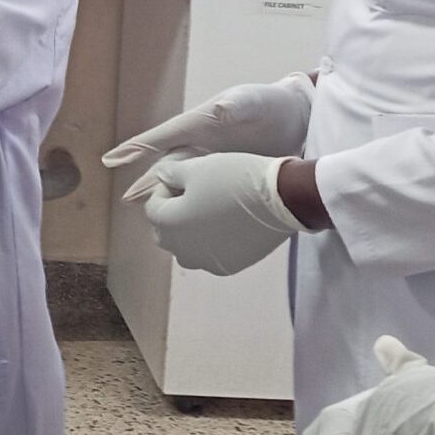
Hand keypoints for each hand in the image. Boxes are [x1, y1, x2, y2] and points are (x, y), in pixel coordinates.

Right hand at [106, 74, 315, 201]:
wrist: (298, 117)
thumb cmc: (270, 104)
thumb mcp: (252, 102)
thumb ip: (237, 105)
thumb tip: (222, 109)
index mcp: (199, 124)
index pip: (162, 138)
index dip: (135, 149)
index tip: (111, 161)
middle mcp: (200, 144)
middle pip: (166, 166)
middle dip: (147, 184)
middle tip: (126, 201)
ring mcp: (214, 161)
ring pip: (183, 183)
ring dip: (167, 197)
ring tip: (149, 216)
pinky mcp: (230, 176)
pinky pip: (205, 193)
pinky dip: (193, 205)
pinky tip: (189, 222)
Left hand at [140, 152, 304, 274]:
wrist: (282, 199)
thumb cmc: (236, 178)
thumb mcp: (199, 167)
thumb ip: (172, 174)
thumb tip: (160, 177)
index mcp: (170, 225)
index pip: (153, 208)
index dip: (165, 189)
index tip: (184, 177)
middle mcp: (184, 250)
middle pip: (165, 232)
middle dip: (172, 213)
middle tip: (193, 193)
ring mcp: (207, 262)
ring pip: (186, 249)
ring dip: (189, 232)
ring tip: (208, 210)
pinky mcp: (230, 266)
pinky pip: (209, 256)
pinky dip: (211, 243)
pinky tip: (227, 225)